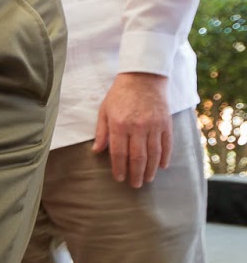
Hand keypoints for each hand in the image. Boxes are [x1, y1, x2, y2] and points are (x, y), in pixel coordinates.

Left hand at [95, 72, 171, 187]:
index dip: (119, 168)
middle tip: (134, 185)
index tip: (119, 178)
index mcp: (119, 125)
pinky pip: (167, 144)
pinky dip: (165, 157)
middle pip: (137, 157)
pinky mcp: (166, 123)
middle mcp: (137, 127)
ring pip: (153, 154)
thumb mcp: (104, 110)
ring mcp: (153, 126)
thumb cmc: (120, 95)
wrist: (143, 77)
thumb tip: (96, 151)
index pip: (118, 153)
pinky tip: (161, 166)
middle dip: (135, 173)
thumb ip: (102, 132)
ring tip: (147, 180)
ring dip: (150, 169)